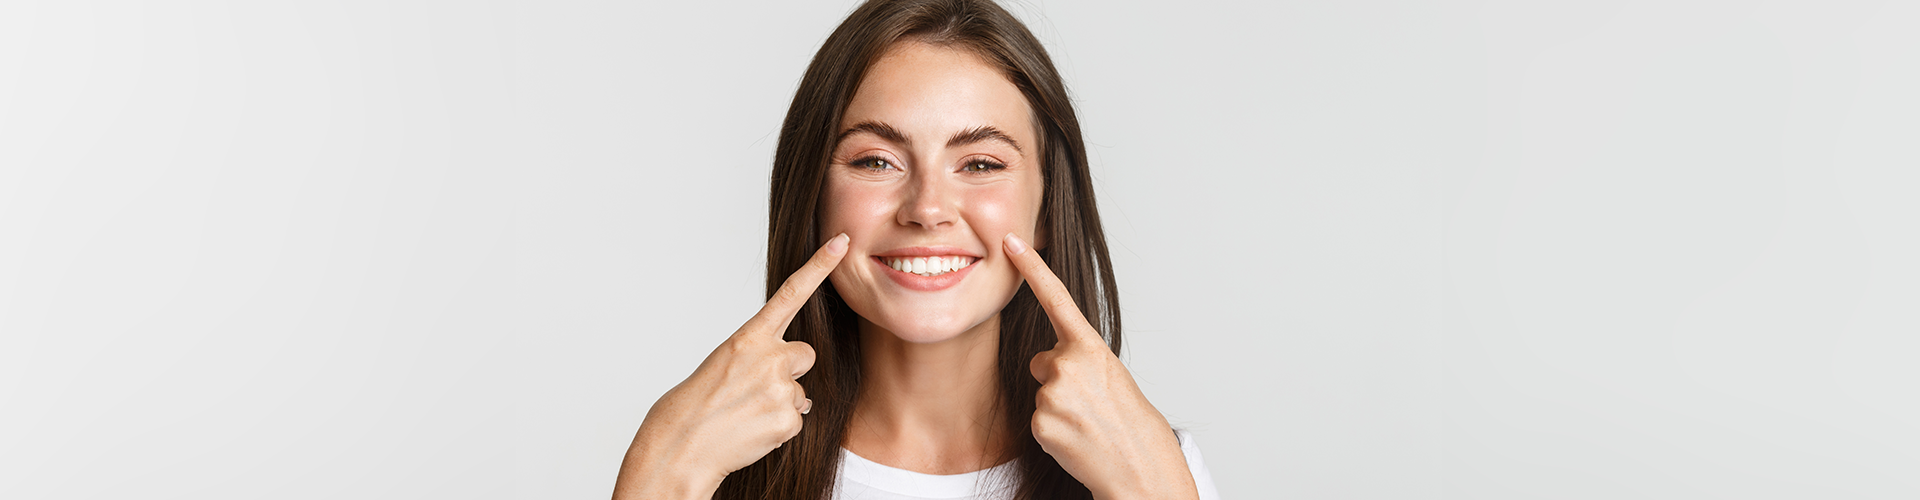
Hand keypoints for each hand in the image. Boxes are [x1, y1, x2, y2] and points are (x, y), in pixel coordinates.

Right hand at [612, 234, 847, 499]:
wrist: (681, 445)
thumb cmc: (698, 404)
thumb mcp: (725, 365)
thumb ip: (760, 358)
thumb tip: (796, 384)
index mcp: (748, 338)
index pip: (791, 293)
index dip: (819, 267)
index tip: (842, 243)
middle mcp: (769, 357)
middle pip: (806, 355)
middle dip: (791, 371)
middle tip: (754, 389)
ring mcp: (780, 389)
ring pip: (800, 392)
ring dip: (780, 403)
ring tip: (745, 413)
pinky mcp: (788, 419)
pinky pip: (796, 419)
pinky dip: (778, 428)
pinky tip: (752, 431)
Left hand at [1004, 233, 1198, 499]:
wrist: (1139, 466)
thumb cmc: (1129, 421)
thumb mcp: (1110, 376)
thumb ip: (1078, 359)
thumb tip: (1046, 362)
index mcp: (1090, 347)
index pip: (1056, 298)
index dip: (1032, 267)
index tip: (1010, 241)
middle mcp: (1068, 364)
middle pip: (1042, 362)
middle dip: (1059, 379)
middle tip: (1091, 404)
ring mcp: (1052, 395)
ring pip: (1041, 393)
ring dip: (1059, 408)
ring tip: (1088, 424)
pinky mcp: (1040, 423)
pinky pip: (1037, 420)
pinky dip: (1054, 431)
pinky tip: (1078, 439)